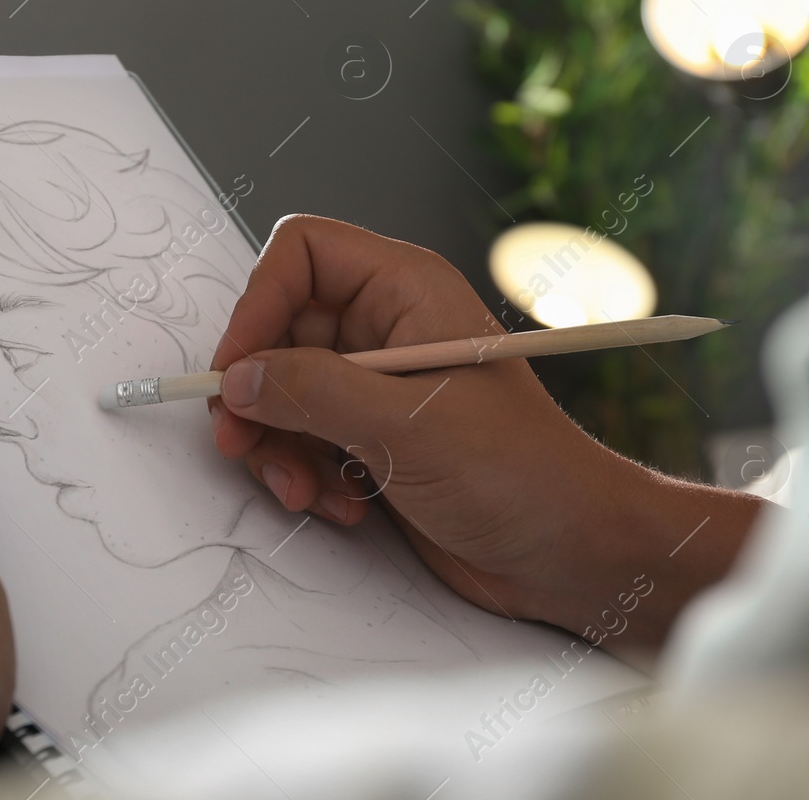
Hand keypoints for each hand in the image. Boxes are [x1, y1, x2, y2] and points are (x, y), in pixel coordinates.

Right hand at [209, 216, 762, 655]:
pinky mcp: (372, 436)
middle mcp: (386, 327)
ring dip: (278, 445)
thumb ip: (313, 395)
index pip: (303, 254)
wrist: (571, 552)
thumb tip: (241, 380)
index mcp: (407, 290)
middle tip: (242, 440)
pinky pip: (302, 438)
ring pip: (281, 390)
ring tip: (304, 488)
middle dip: (259, 392)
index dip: (258, 303)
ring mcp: (377, 384)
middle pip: (278, 329)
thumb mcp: (407, 427)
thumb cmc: (523, 474)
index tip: (237, 369)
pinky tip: (340, 503)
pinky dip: (304, 472)